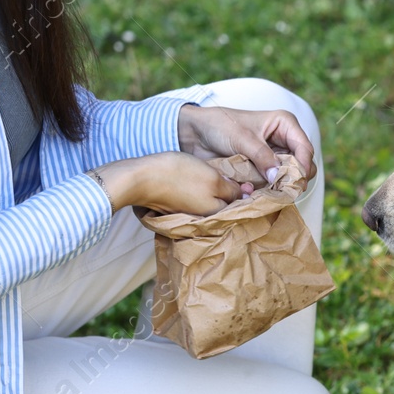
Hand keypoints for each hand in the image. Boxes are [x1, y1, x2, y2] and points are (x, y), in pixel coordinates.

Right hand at [93, 152, 243, 215]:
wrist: (140, 178)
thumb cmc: (179, 175)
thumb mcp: (212, 179)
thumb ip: (231, 189)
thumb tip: (245, 193)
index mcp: (216, 214)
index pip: (240, 206)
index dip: (247, 192)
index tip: (252, 180)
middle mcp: (205, 218)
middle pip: (225, 205)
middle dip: (233, 194)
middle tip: (239, 176)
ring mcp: (190, 212)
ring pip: (211, 202)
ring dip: (217, 191)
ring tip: (223, 174)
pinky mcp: (178, 205)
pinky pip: (197, 199)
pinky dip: (202, 191)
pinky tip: (202, 179)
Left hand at [177, 104, 316, 181]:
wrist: (195, 133)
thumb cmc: (219, 125)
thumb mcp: (242, 138)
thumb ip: (262, 156)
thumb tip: (278, 177)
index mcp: (284, 124)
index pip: (304, 148)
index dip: (303, 166)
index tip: (296, 182)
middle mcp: (283, 140)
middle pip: (302, 165)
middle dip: (295, 179)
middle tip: (284, 191)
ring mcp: (274, 156)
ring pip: (289, 177)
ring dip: (283, 187)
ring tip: (272, 194)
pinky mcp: (263, 169)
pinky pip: (274, 183)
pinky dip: (270, 190)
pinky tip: (263, 194)